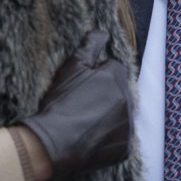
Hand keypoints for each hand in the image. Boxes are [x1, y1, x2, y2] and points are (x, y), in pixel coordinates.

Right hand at [20, 29, 132, 180]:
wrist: (52, 144)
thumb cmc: (60, 103)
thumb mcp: (72, 68)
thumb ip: (90, 46)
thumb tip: (103, 32)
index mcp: (116, 77)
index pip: (112, 70)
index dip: (96, 77)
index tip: (81, 88)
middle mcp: (127, 100)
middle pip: (118, 93)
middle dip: (104, 97)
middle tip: (80, 107)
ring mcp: (127, 126)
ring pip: (120, 116)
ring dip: (108, 118)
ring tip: (84, 125)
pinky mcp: (124, 149)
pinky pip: (119, 140)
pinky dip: (108, 140)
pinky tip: (89, 140)